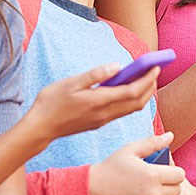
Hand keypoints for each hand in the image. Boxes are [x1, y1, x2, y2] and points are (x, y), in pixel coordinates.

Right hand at [27, 63, 159, 139]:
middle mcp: (105, 113)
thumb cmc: (51, 102)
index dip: (147, 79)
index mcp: (99, 101)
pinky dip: (133, 100)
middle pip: (137, 102)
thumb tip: (117, 66)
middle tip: (155, 70)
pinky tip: (129, 90)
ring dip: (144, 94)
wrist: (40, 128)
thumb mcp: (70, 83)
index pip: (132, 91)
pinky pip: (123, 112)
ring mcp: (103, 120)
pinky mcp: (99, 123)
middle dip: (150, 86)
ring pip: (132, 109)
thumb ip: (95, 75)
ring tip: (147, 78)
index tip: (155, 67)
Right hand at [89, 133, 186, 194]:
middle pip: (178, 191)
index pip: (180, 175)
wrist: (93, 191)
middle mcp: (154, 193)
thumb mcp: (131, 150)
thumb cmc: (112, 167)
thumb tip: (171, 135)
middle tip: (164, 183)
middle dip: (173, 185)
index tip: (167, 172)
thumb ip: (153, 143)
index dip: (175, 172)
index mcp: (153, 174)